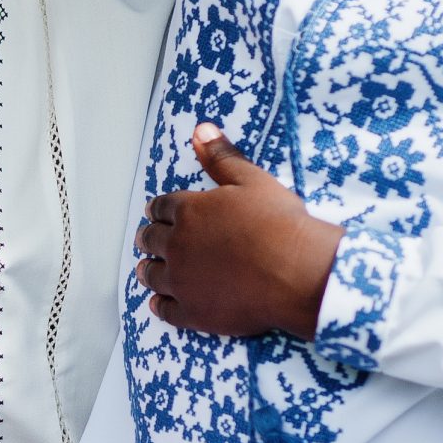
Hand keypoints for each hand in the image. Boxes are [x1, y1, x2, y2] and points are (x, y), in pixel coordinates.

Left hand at [134, 124, 341, 337]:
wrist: (296, 271)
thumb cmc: (279, 223)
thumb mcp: (251, 180)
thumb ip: (222, 157)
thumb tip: (201, 129)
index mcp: (188, 212)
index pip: (161, 208)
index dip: (158, 210)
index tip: (154, 213)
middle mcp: (177, 246)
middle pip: (151, 240)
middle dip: (149, 238)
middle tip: (148, 240)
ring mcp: (182, 282)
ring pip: (152, 275)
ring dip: (148, 270)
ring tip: (146, 270)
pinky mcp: (192, 312)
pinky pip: (165, 310)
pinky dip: (160, 306)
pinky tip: (158, 304)